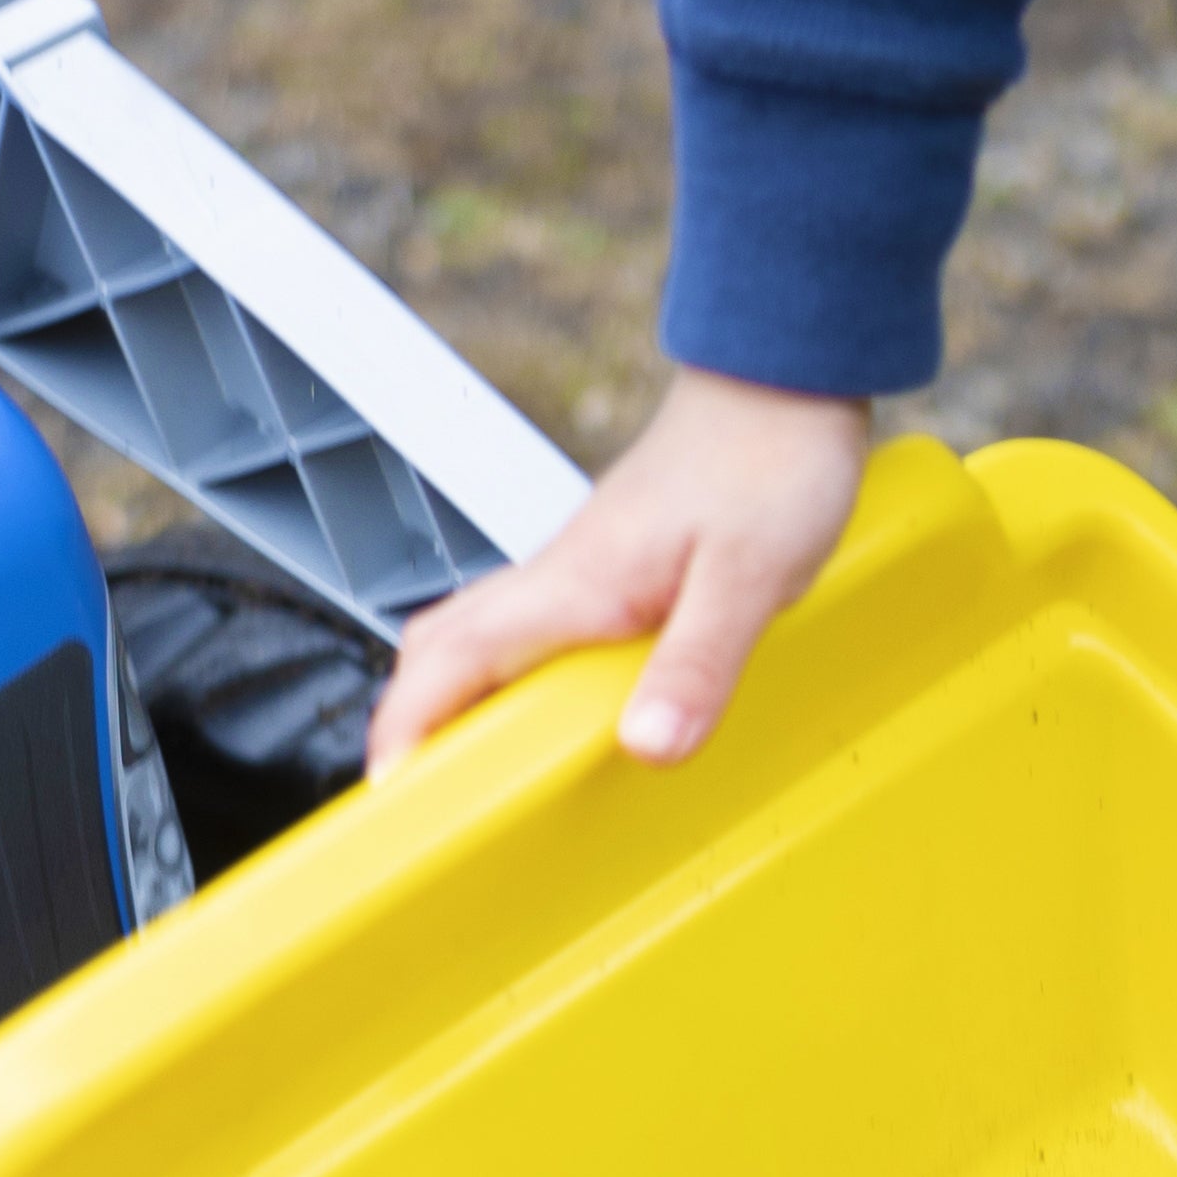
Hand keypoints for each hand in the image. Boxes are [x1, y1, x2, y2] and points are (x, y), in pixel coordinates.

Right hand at [364, 369, 870, 774]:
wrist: (787, 383)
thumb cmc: (771, 464)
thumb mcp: (747, 580)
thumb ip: (695, 665)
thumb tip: (647, 746)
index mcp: (575, 583)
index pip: (452, 656)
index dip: (408, 724)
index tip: (389, 789)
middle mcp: (560, 576)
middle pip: (443, 646)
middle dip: (413, 718)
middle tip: (418, 793)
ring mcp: (580, 568)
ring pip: (482, 633)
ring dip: (459, 695)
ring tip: (474, 769)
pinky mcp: (611, 565)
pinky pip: (534, 626)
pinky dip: (515, 673)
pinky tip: (560, 707)